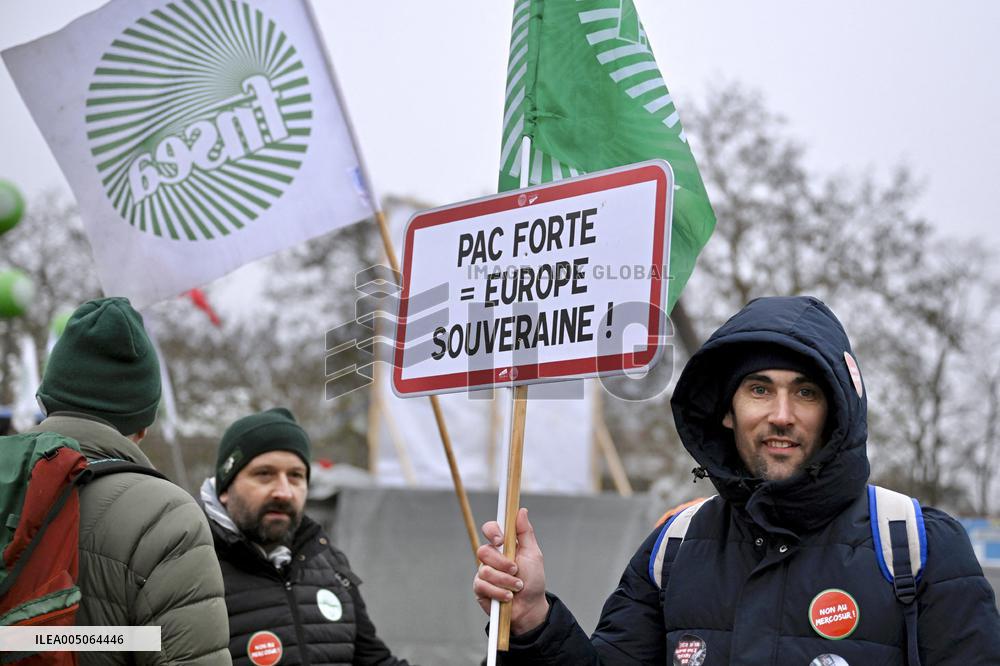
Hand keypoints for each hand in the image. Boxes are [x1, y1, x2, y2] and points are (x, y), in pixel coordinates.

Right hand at [473, 507, 549, 634]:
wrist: (530, 608)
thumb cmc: (533, 579)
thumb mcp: (533, 554)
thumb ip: (526, 533)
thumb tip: (521, 510)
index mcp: (504, 545)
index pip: (490, 529)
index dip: (492, 531)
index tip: (500, 540)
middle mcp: (492, 557)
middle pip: (484, 550)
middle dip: (502, 563)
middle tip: (515, 570)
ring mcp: (484, 572)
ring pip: (485, 570)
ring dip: (505, 581)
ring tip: (517, 587)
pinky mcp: (480, 588)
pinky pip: (482, 585)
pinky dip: (498, 592)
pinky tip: (507, 597)